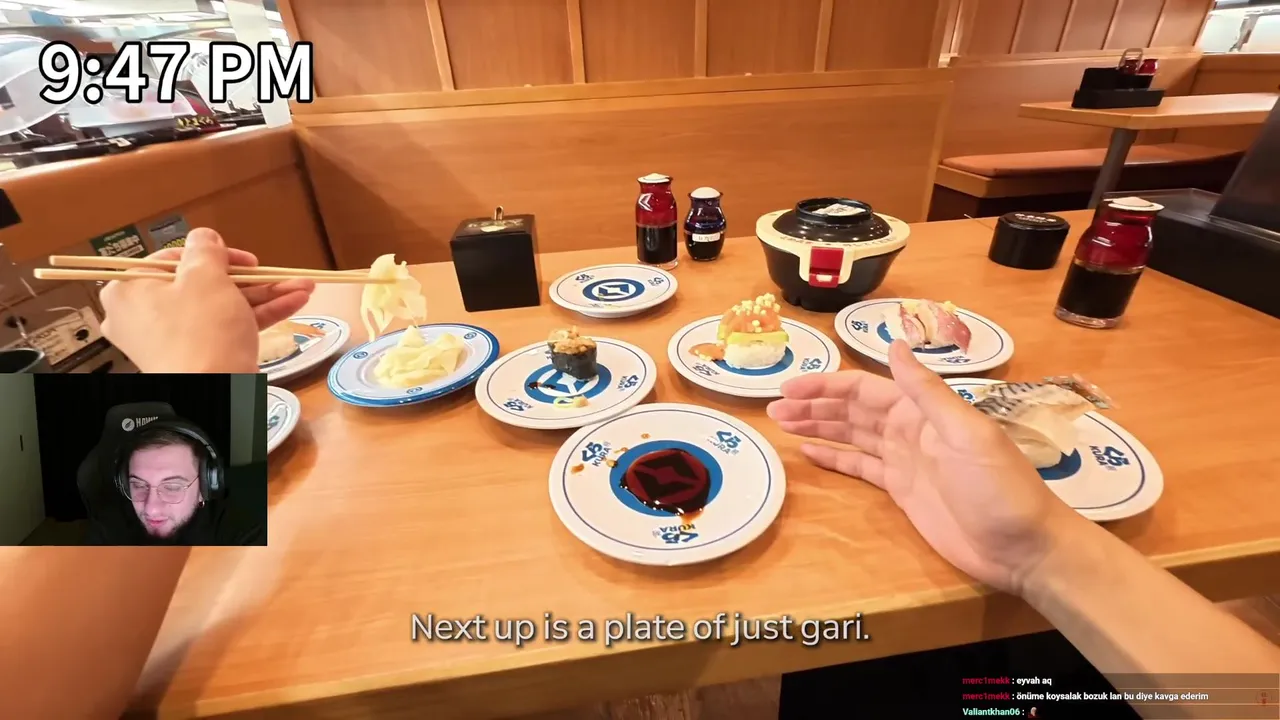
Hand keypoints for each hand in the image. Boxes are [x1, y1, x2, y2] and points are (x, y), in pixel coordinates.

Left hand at [99, 229, 314, 372]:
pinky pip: (224, 329)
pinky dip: (257, 317)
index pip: (173, 260)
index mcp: (130, 290)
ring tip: (303, 288)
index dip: (215, 255)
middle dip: (251, 280)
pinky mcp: (195, 359)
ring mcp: (170, 340)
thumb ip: (205, 250)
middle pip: (202, 286)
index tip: (246, 259)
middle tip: (279, 273)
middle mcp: (143, 315)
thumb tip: (204, 237)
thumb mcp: (205, 276)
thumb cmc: (201, 329)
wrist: (212, 394)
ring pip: (220, 308)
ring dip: (264, 296)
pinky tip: (295, 303)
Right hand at [767, 341, 1083, 595]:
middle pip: (853, 410)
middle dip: (814, 405)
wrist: (1024, 546)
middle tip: (773, 407)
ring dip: (818, 427)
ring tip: (781, 423)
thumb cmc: (1001, 487)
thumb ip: (927, 391)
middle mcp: (910, 430)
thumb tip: (895, 345)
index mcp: (924, 412)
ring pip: (852, 436)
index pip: (865, 389)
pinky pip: (861, 467)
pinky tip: (809, 452)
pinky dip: (835, 458)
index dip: (827, 386)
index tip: (790, 386)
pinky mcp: (902, 491)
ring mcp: (905, 461)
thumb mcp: (966, 433)